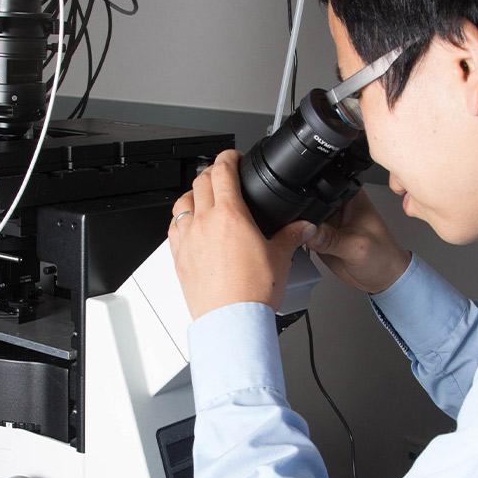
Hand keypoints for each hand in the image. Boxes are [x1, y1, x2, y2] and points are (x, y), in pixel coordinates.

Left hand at [168, 150, 315, 319]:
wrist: (232, 320)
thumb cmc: (253, 292)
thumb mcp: (280, 257)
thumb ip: (292, 235)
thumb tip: (304, 227)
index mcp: (230, 215)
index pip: (223, 171)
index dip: (228, 157)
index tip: (233, 157)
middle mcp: (204, 222)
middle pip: (201, 182)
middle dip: (212, 173)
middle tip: (222, 176)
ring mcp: (188, 239)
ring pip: (182, 202)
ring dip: (193, 194)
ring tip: (203, 197)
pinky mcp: (179, 257)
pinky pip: (174, 228)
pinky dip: (181, 219)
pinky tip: (190, 226)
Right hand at [307, 190, 410, 294]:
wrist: (380, 279)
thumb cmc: (382, 257)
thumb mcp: (357, 247)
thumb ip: (331, 238)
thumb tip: (307, 230)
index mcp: (350, 196)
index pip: (321, 188)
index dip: (307, 197)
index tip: (302, 216)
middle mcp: (336, 205)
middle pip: (307, 201)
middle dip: (301, 216)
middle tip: (301, 231)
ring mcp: (327, 221)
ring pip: (302, 218)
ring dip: (298, 229)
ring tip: (306, 241)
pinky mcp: (318, 235)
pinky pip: (301, 233)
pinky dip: (298, 239)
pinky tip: (302, 245)